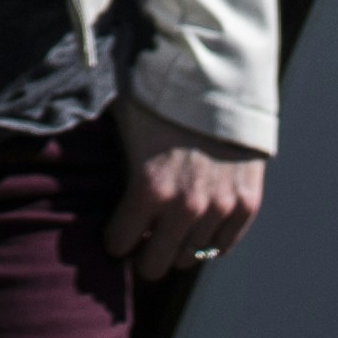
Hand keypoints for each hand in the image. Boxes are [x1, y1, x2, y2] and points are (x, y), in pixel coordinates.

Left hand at [106, 93, 264, 279]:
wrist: (219, 73)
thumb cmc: (162, 94)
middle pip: (154, 265)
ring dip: (176, 247)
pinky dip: (209, 241)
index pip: (119, 245)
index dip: (114, 239)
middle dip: (142, 254)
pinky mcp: (248, 202)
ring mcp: (220, 207)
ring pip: (190, 259)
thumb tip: (89, 182)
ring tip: (170, 229)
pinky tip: (198, 227)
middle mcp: (185, 207)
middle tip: (141, 239)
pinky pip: (224, 245)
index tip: (115, 233)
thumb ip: (115, 164)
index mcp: (148, 189)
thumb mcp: (124, 125)